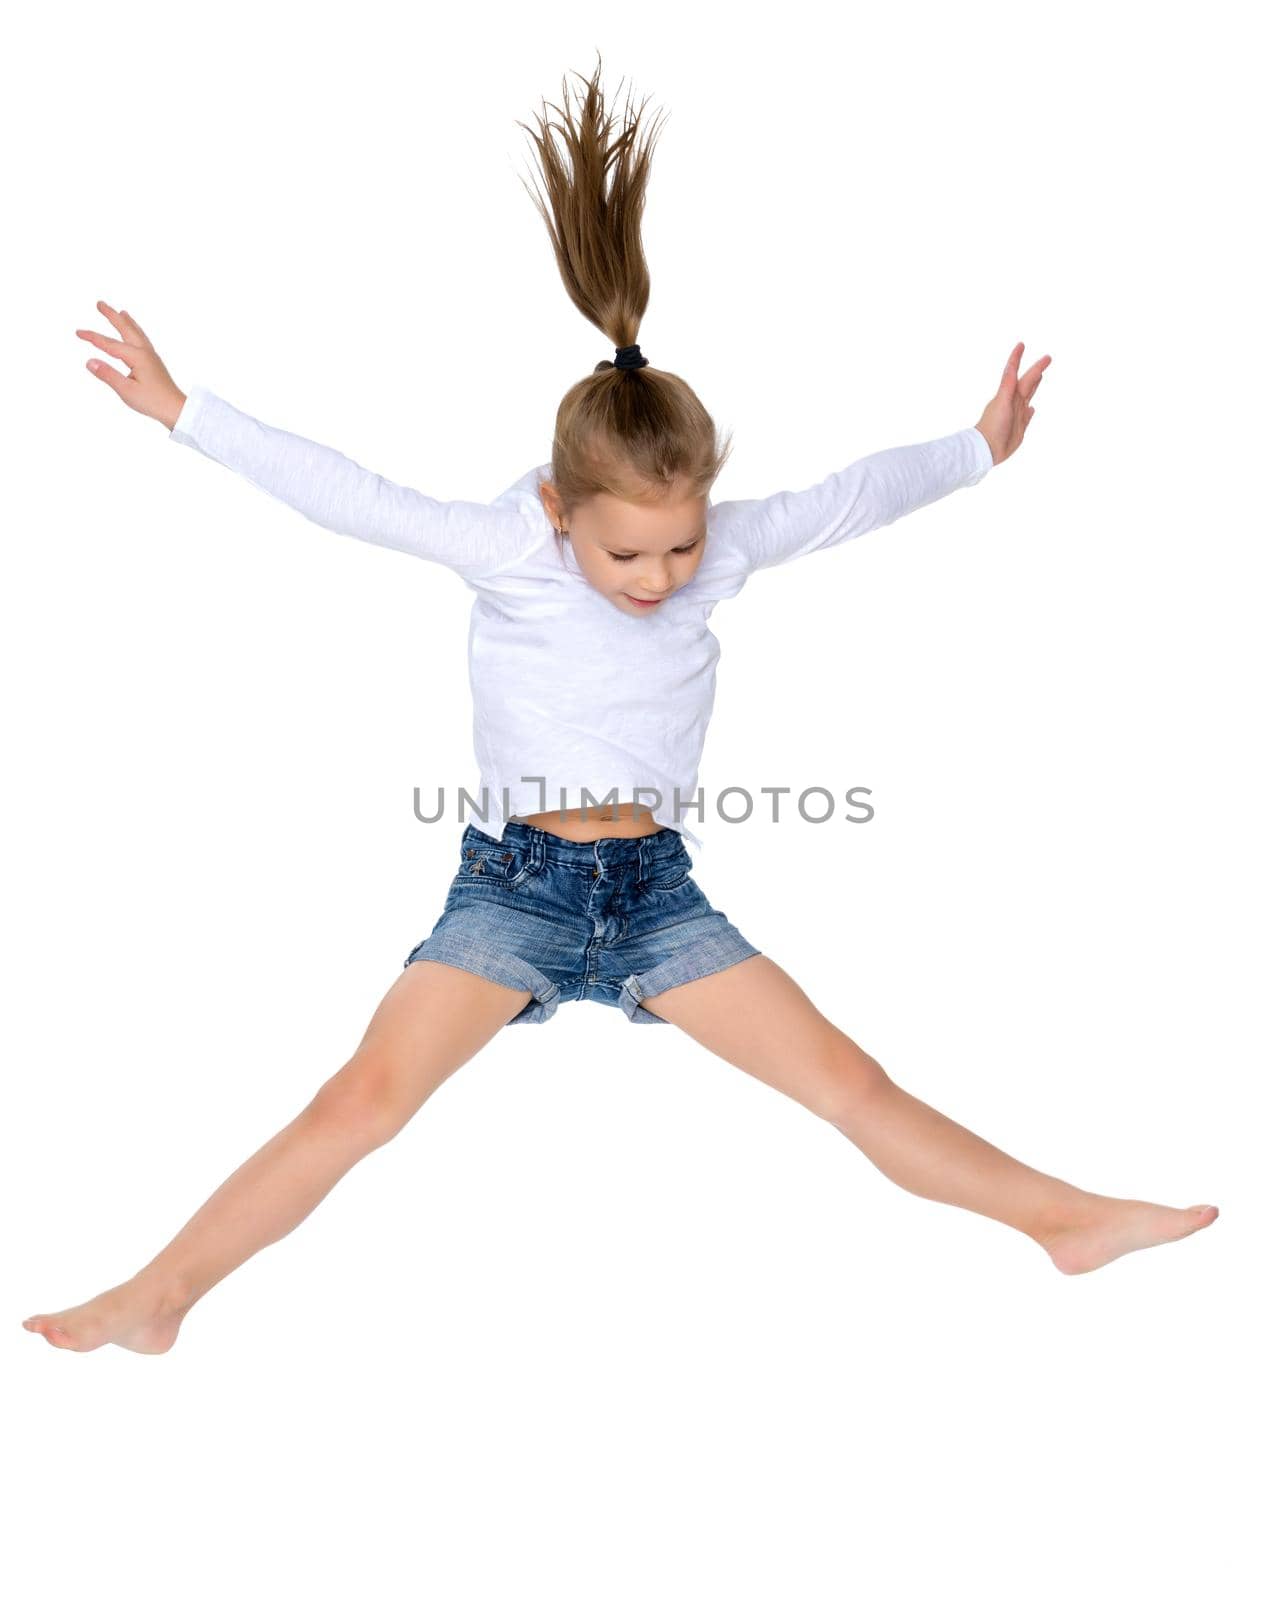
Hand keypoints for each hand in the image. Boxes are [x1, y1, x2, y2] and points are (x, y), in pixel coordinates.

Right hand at [76, 301, 186, 429]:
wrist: (177, 409)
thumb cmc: (153, 402)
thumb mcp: (126, 391)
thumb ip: (107, 375)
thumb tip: (89, 362)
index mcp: (137, 357)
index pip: (109, 344)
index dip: (92, 337)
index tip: (78, 332)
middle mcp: (145, 352)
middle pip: (126, 328)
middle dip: (112, 315)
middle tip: (100, 303)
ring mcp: (152, 356)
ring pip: (137, 332)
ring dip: (126, 321)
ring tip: (121, 312)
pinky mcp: (155, 362)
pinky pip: (143, 340)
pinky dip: (136, 331)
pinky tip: (136, 335)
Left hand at [974, 341, 1050, 465]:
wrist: (987, 449)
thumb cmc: (992, 426)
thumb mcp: (1001, 402)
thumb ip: (1007, 384)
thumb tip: (1011, 366)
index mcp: (1008, 394)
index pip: (1015, 372)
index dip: (1017, 358)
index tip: (1021, 345)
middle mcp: (1013, 402)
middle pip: (1028, 382)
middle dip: (1037, 370)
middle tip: (1047, 359)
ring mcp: (1017, 414)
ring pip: (1028, 396)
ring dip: (1034, 386)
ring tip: (1040, 376)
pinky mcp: (1019, 428)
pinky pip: (1027, 416)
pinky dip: (1030, 411)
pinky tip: (1032, 409)